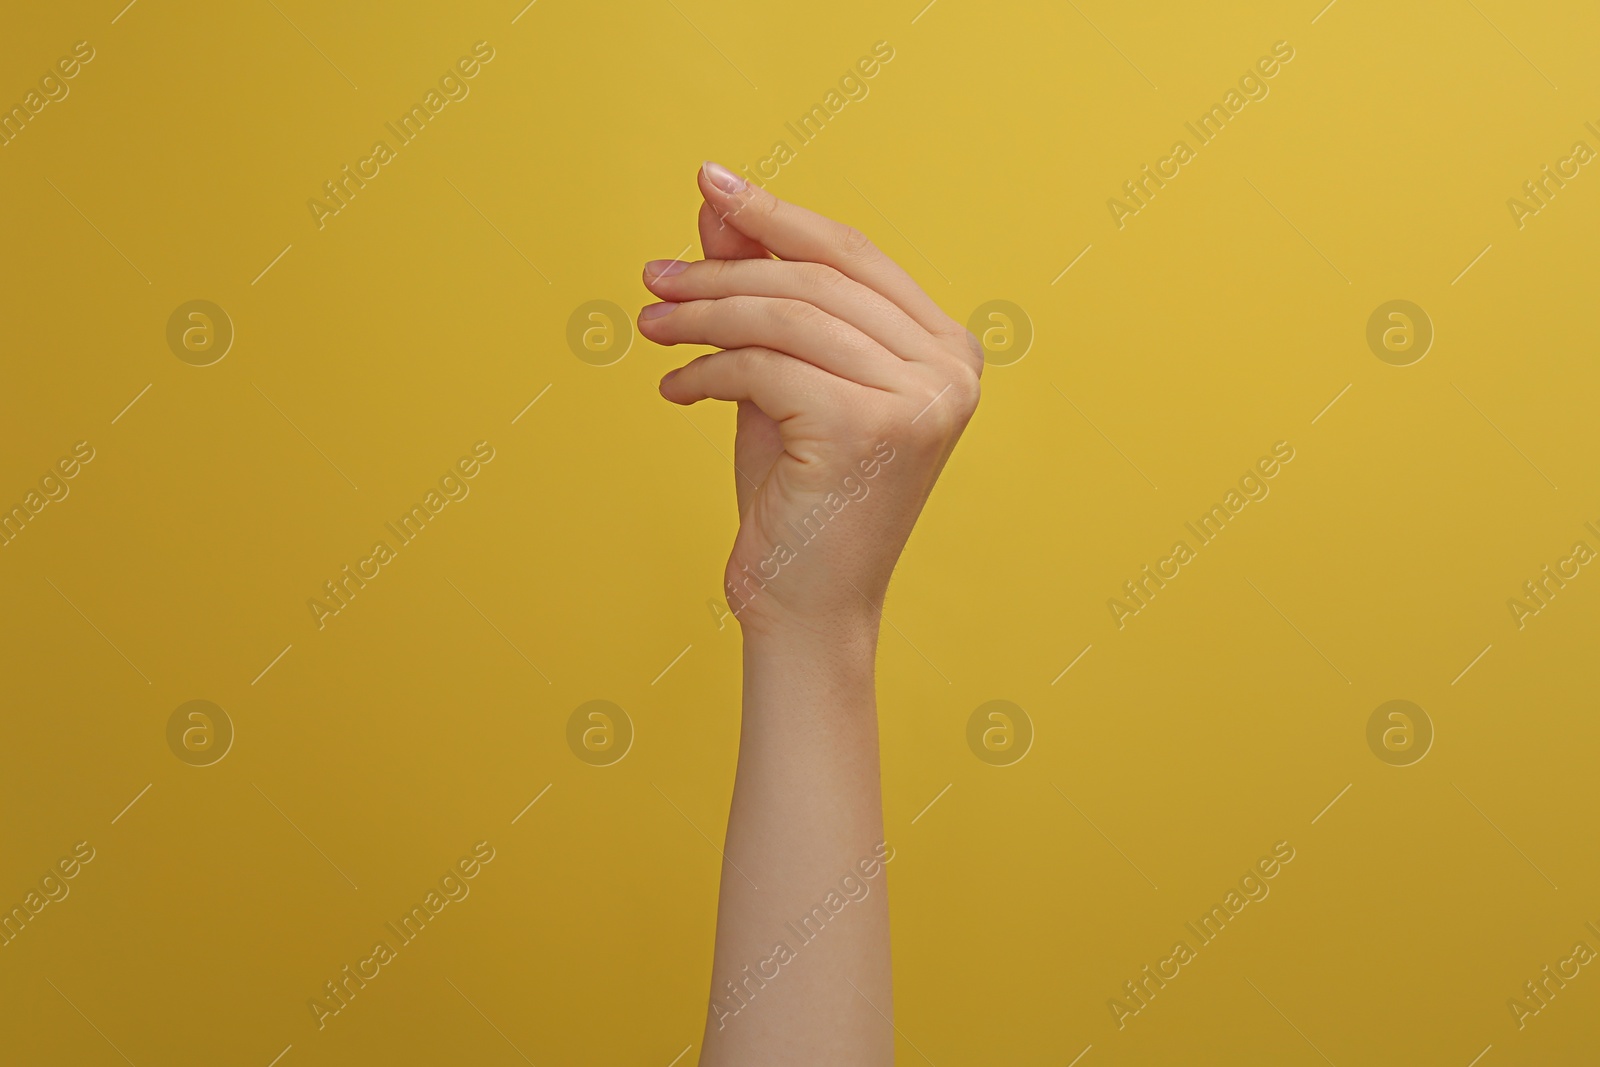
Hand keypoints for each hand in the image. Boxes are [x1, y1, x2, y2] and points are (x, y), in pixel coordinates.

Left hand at [640, 162, 981, 642]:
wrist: (808, 607)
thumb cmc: (799, 498)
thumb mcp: (779, 377)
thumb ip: (761, 293)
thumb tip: (718, 208)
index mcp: (948, 349)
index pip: (854, 255)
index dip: (777, 215)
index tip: (710, 185)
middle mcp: (950, 369)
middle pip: (818, 278)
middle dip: (724, 266)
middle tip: (654, 274)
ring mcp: (919, 397)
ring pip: (786, 317)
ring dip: (703, 314)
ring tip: (651, 326)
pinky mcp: (870, 426)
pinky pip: (764, 366)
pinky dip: (706, 371)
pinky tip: (676, 389)